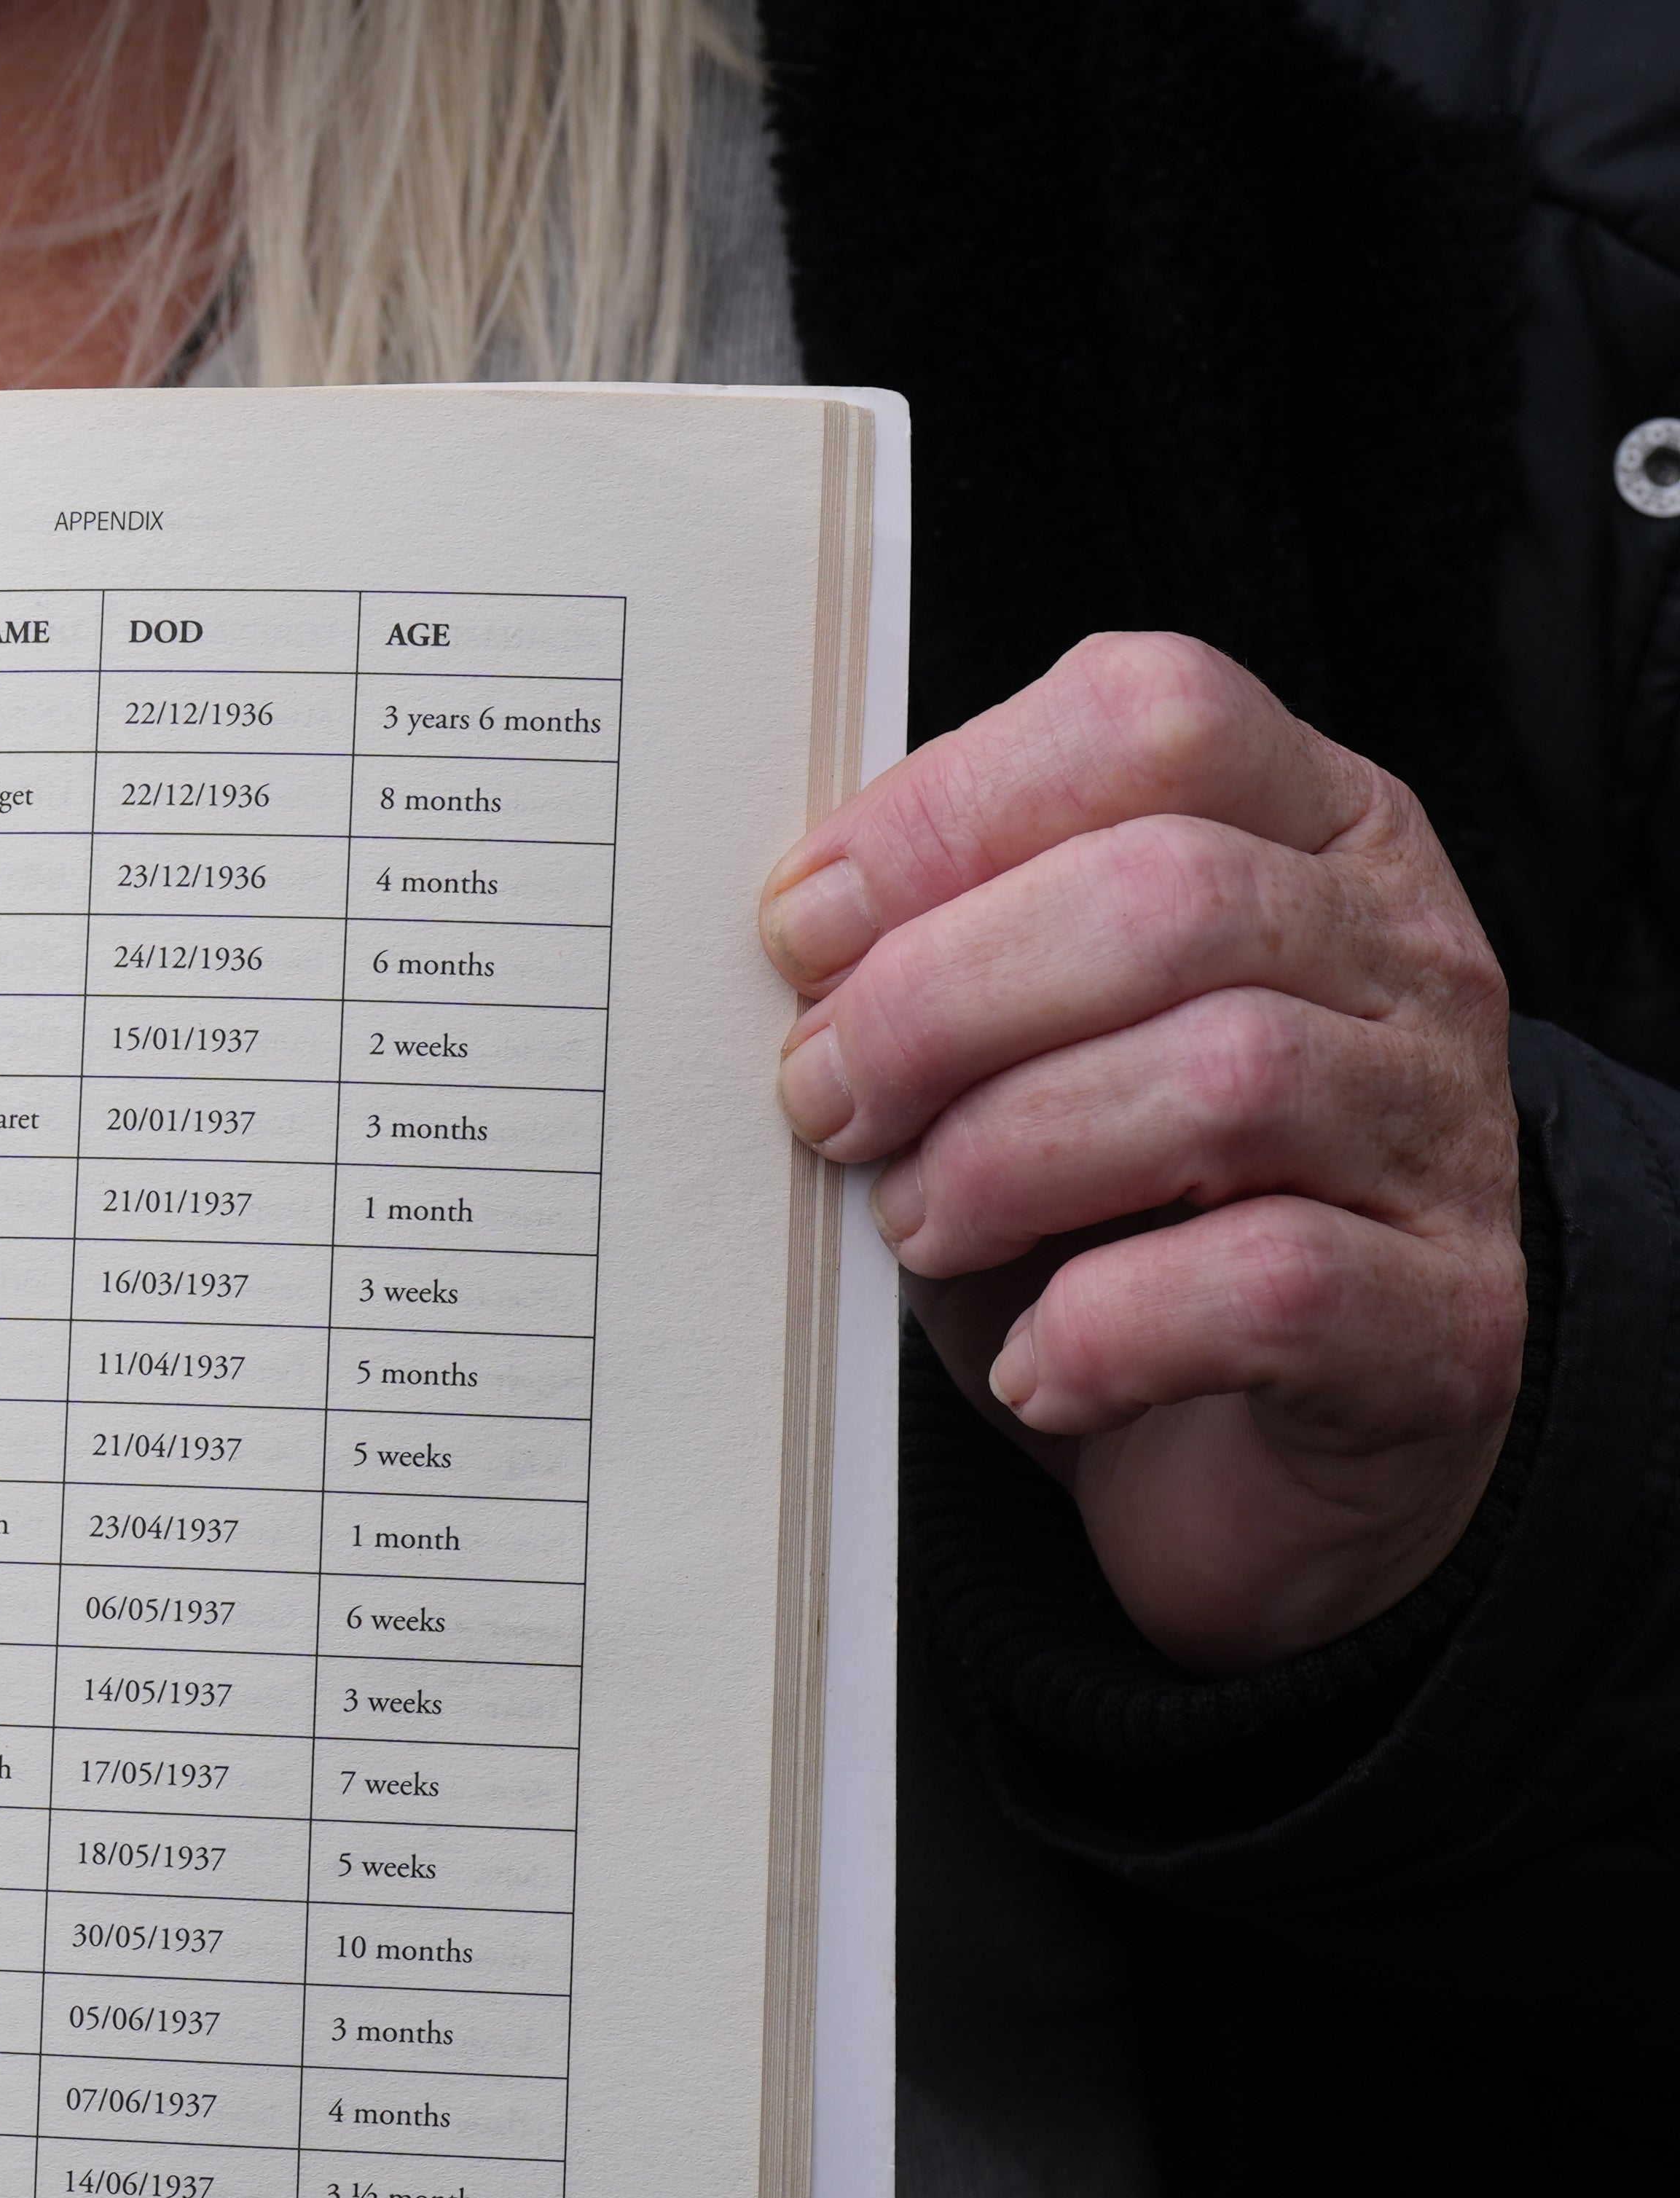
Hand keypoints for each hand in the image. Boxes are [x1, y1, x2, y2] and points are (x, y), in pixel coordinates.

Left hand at [763, 632, 1524, 1672]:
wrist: (1265, 1446)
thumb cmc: (1105, 1215)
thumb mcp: (1019, 1044)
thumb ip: (940, 958)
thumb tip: (783, 944)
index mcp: (1305, 831)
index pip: (1151, 719)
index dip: (945, 811)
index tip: (801, 929)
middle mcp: (1406, 956)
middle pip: (1170, 896)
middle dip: (938, 1001)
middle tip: (823, 1099)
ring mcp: (1443, 1136)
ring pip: (1228, 1078)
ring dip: (1006, 1158)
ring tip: (914, 1225)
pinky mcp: (1446, 1323)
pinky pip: (1271, 1288)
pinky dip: (1108, 1329)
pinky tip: (1037, 1365)